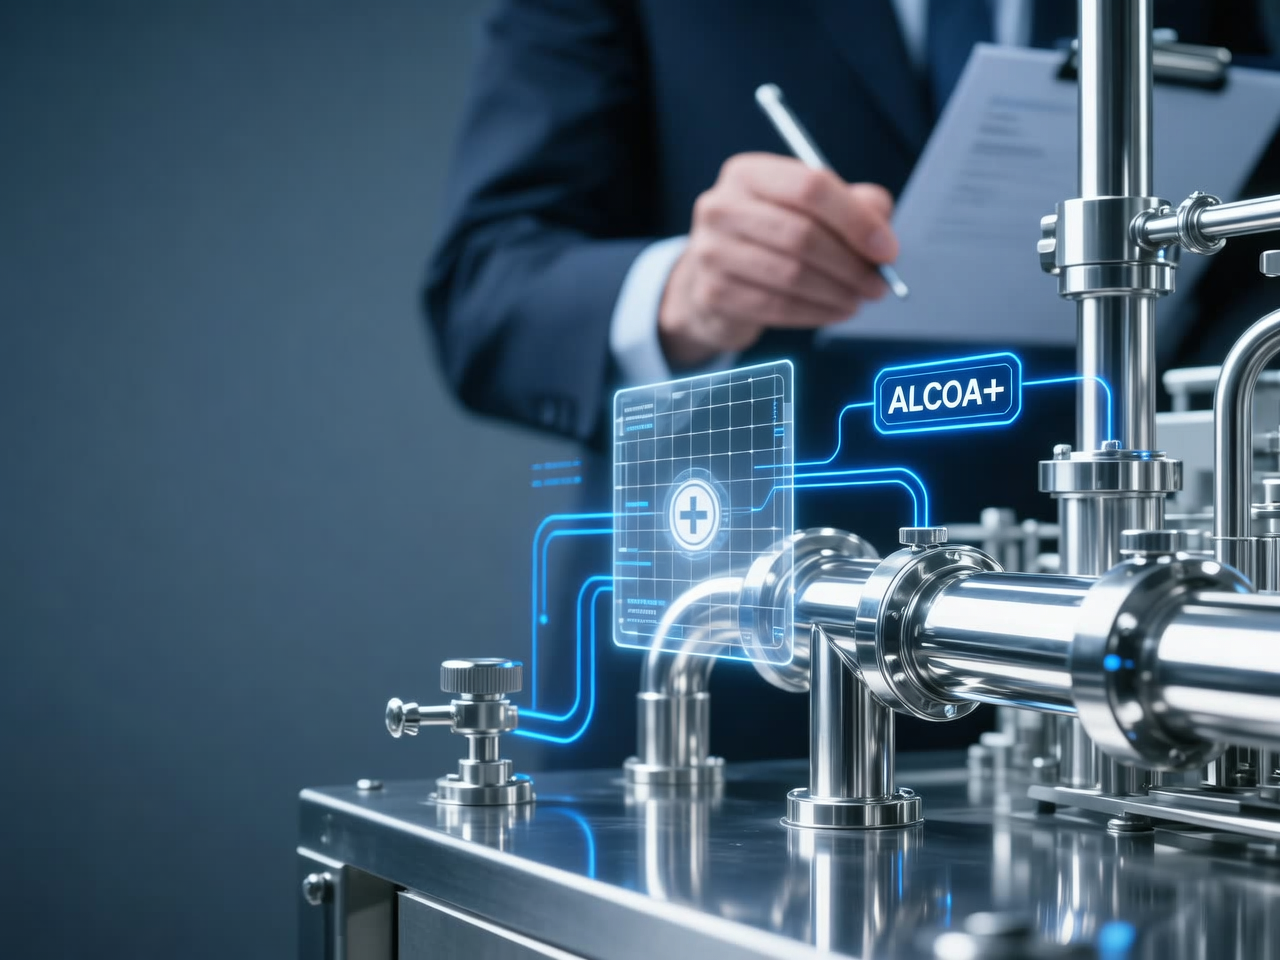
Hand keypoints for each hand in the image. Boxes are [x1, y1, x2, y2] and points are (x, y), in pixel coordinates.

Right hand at [658, 153, 898, 368]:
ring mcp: (710, 251)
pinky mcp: (712, 293)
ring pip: (790, 275)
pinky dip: (816, 313)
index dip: (856, 220)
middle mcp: (720, 206)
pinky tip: (835, 312)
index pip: (810, 187)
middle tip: (878, 284)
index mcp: (748, 173)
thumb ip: (853, 206)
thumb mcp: (811, 209)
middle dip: (851, 264)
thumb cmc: (771, 238)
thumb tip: (881, 229)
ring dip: (837, 292)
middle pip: (801, 234)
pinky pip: (775, 307)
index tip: (887, 249)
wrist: (716, 278)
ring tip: (859, 299)